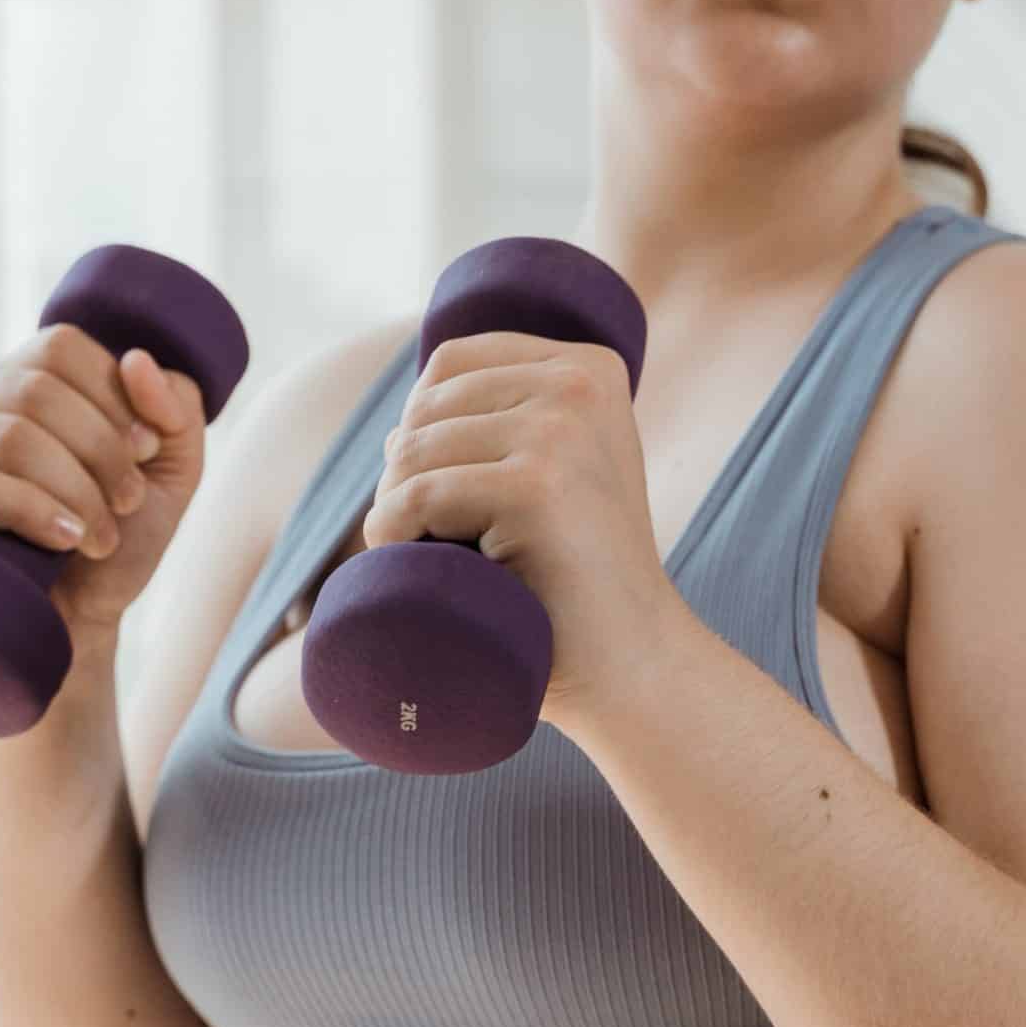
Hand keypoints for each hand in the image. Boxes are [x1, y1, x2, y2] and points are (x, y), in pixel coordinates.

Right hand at [0, 323, 209, 639]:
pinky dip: (31, 510)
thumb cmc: (112, 545)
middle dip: (101, 450)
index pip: (60, 346)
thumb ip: (176, 410)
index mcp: (22, 382)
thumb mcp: (169, 475)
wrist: (70, 628)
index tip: (145, 450)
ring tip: (101, 537)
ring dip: (73, 488)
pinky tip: (64, 541)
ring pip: (7, 435)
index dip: (113, 395)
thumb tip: (136, 358)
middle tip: (130, 502)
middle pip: (37, 389)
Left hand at [367, 330, 688, 730]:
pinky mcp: (536, 488)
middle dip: (402, 474)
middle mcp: (580, 384)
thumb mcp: (563, 473)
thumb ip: (512, 423)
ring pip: (413, 450)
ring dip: (393, 509)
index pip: (451, 362)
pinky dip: (392, 535)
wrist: (633, 665)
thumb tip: (402, 416)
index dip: (420, 427)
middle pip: (426, 405)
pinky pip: (417, 496)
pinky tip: (410, 564)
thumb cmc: (576, 582)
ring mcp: (562, 432)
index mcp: (590, 367)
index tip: (444, 493)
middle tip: (430, 540)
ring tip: (430, 557)